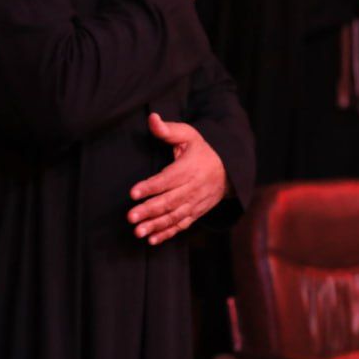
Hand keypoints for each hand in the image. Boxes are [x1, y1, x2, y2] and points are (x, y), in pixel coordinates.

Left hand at [126, 113, 227, 244]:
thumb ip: (168, 130)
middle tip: (130, 217)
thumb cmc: (201, 150)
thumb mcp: (188, 135)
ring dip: (156, 225)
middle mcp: (193, 188)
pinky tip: (152, 240)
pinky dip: (167, 233)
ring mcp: (195, 203)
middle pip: (169, 201)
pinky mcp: (196, 213)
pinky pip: (182, 225)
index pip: (167, 179)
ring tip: (138, 231)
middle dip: (149, 210)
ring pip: (174, 216)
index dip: (150, 186)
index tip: (133, 193)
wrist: (228, 169)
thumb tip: (152, 118)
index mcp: (189, 168)